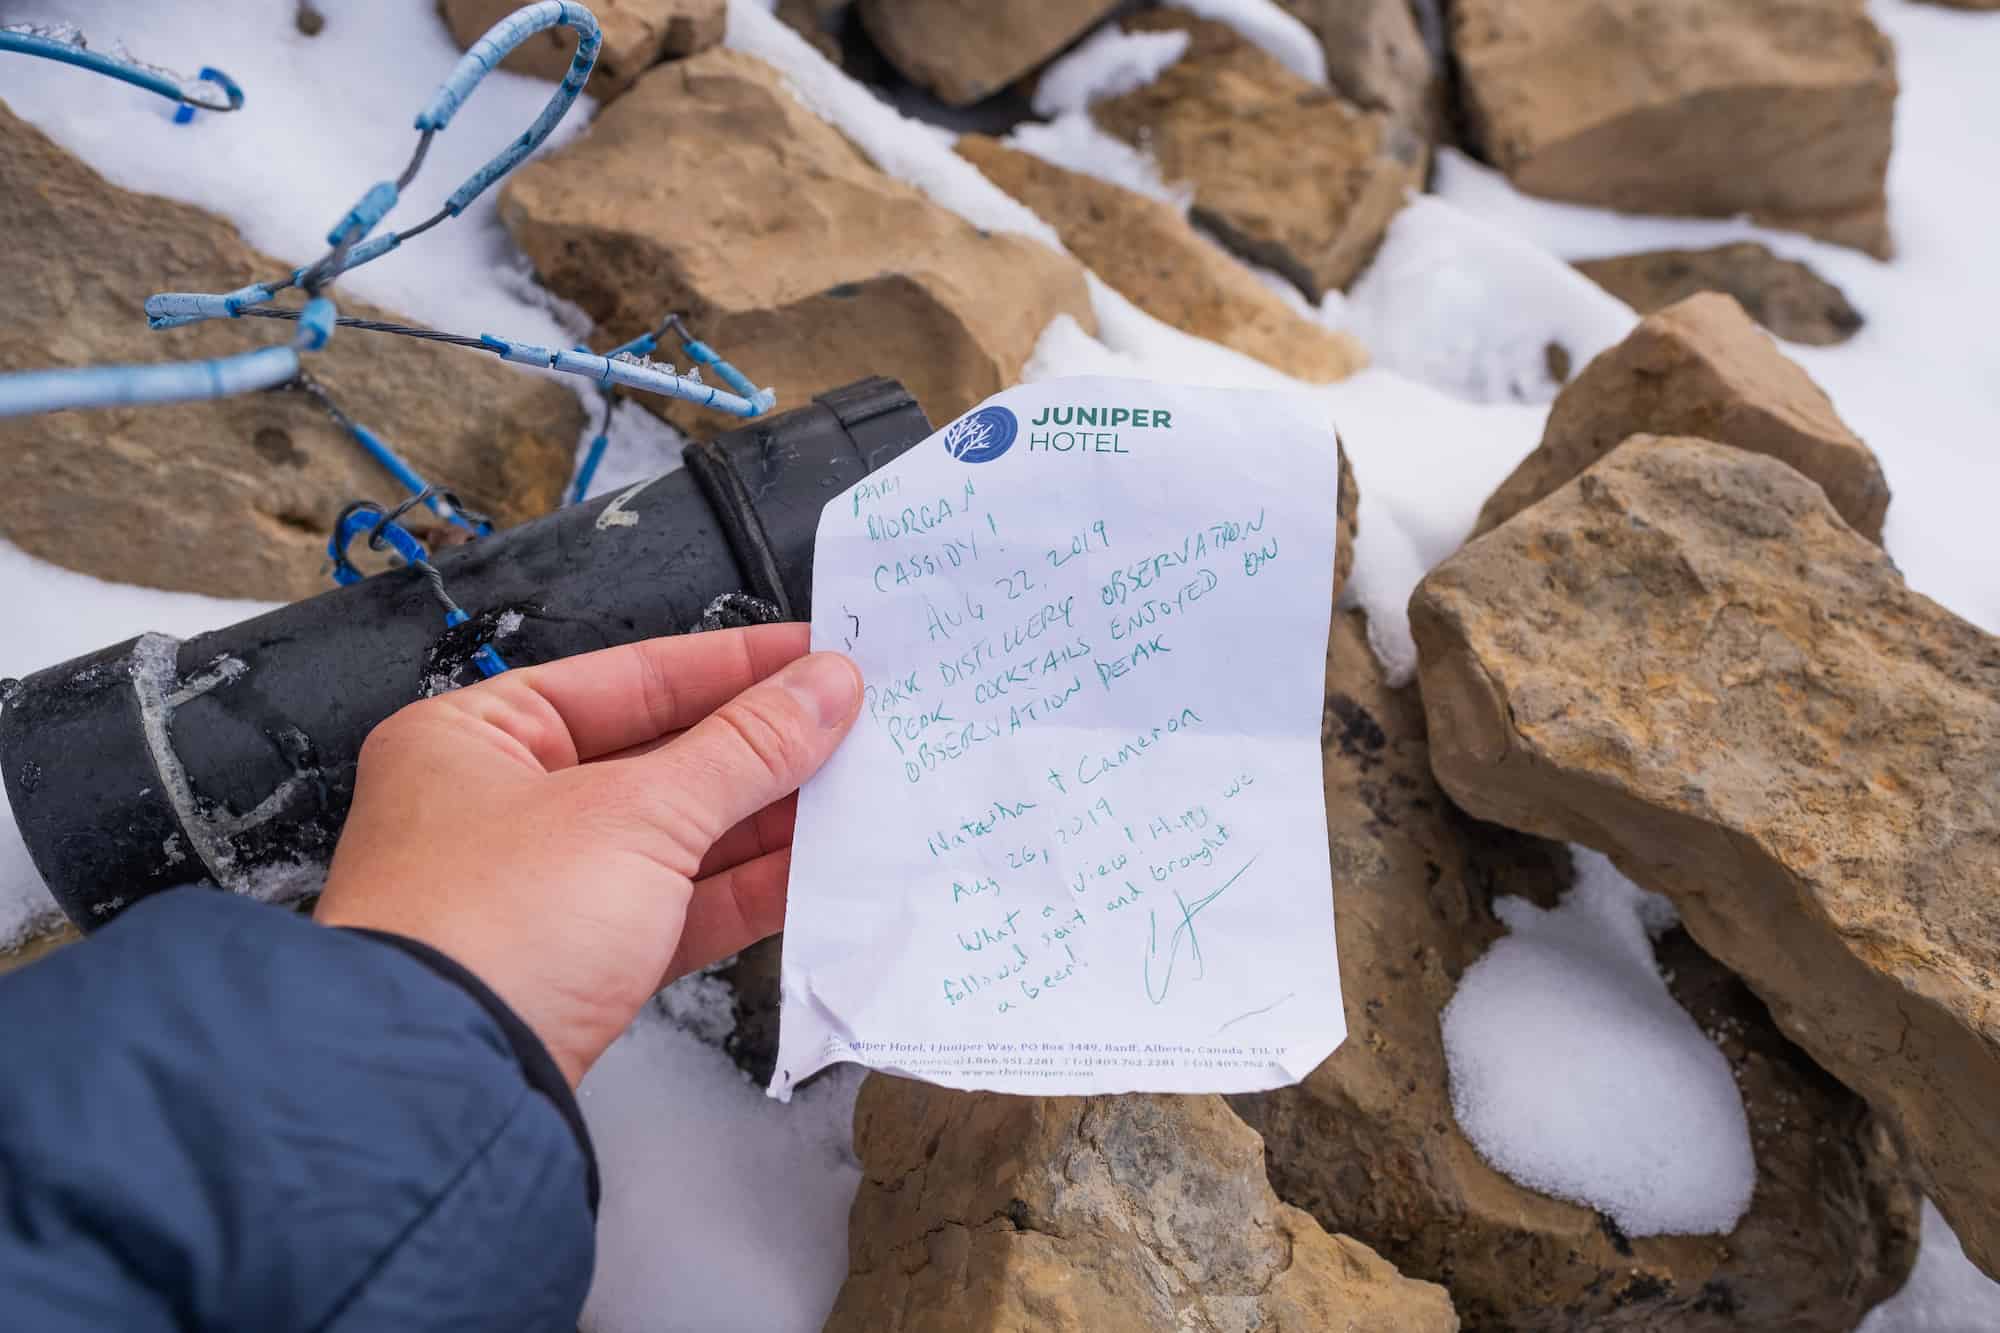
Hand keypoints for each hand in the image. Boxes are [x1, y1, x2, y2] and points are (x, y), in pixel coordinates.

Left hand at [314, 626, 860, 1086]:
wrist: (445, 1089)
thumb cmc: (494, 927)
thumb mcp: (637, 814)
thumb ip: (745, 748)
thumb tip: (824, 688)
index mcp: (477, 736)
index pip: (629, 676)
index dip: (733, 666)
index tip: (816, 657)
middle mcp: (499, 806)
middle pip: (657, 756)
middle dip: (759, 747)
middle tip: (855, 725)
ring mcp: (539, 893)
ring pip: (675, 837)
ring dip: (765, 818)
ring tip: (856, 791)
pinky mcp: (578, 967)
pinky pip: (676, 909)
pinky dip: (744, 890)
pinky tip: (816, 868)